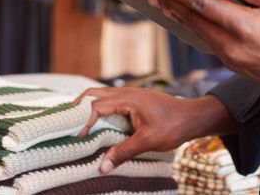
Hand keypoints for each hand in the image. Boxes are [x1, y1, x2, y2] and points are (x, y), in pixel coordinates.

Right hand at [73, 88, 234, 173]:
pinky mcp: (134, 100)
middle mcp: (126, 92)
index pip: (97, 105)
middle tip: (67, 122)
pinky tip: (98, 123)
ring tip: (78, 123)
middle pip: (95, 94)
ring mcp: (131, 95)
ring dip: (89, 107)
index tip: (79, 136)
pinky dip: (100, 109)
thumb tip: (102, 166)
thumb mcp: (147, 142)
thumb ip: (123, 152)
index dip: (84, 120)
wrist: (193, 117)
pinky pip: (112, 101)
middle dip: (79, 106)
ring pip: (102, 96)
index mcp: (128, 99)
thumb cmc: (173, 126)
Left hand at [149, 0, 259, 126]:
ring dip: (179, 16)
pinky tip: (188, 19)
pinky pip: (209, 44)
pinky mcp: (237, 66)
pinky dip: (195, 29)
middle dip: (170, 1)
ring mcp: (234, 60)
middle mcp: (235, 47)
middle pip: (194, 20)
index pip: (202, 3)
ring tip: (161, 1)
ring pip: (199, 34)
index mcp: (247, 27)